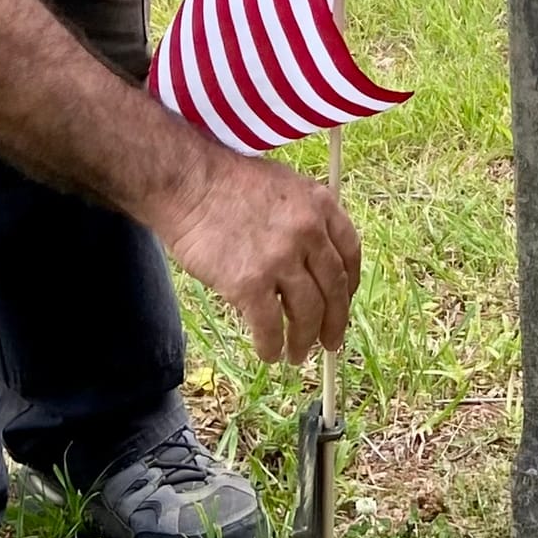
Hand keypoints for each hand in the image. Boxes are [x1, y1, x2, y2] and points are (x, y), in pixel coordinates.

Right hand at [160, 145, 361, 361]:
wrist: (187, 183)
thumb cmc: (227, 183)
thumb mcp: (283, 185)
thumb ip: (305, 217)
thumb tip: (316, 260)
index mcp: (319, 204)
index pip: (350, 253)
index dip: (349, 285)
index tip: (343, 303)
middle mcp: (308, 230)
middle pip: (334, 288)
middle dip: (334, 322)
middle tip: (330, 343)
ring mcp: (281, 258)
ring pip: (307, 313)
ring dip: (304, 340)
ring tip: (296, 355)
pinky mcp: (250, 283)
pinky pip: (269, 326)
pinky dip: (271, 346)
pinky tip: (268, 353)